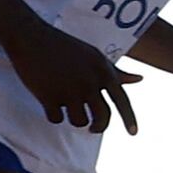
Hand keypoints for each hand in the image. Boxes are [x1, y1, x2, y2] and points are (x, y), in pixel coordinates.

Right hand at [3, 20, 139, 134]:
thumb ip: (116, 72)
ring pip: (80, 121)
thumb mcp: (94, 56)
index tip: (134, 134)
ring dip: (74, 118)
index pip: (122, 100)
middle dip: (99, 127)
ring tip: (66, 106)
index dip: (130, 119)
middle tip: (93, 128)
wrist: (32, 38)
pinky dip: (53, 115)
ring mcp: (70, 91)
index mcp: (103, 72)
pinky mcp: (49, 97)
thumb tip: (140, 79)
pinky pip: (56, 119)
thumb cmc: (65, 47)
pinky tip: (49, 103)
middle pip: (102, 118)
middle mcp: (90, 83)